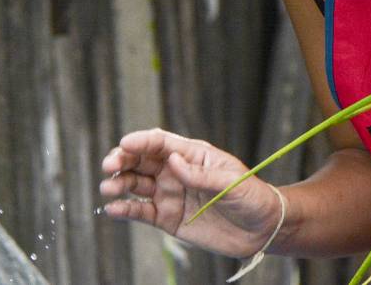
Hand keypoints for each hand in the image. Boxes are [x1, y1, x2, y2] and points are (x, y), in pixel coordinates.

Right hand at [99, 128, 284, 257]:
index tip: (125, 143)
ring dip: (119, 183)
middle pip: (142, 160)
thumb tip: (173, 163)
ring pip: (136, 185)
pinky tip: (113, 209)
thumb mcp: (231, 182)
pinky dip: (125, 210)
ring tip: (108, 187)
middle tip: (110, 165)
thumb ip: (201, 174)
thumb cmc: (251, 196)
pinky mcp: (167, 218)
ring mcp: (170, 194)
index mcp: (192, 155)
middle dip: (122, 159)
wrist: (261, 229)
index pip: (161, 142)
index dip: (141, 141)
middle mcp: (176, 171)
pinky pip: (141, 212)